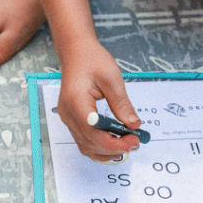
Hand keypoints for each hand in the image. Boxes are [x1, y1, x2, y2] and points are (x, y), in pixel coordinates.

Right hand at [58, 40, 142, 161]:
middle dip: (115, 148)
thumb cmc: (92, 60)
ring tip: (127, 143)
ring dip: (107, 150)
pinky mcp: (71, 119)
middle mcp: (68, 114)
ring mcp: (67, 118)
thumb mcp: (112, 78)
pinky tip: (114, 141)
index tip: (135, 139)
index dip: (115, 142)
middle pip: (90, 143)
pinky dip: (99, 146)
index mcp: (76, 102)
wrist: (76, 51)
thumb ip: (122, 104)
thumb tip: (134, 125)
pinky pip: (84, 140)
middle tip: (136, 141)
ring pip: (86, 146)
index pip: (93, 133)